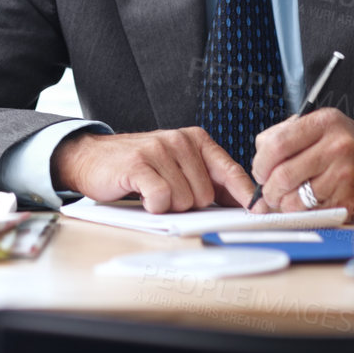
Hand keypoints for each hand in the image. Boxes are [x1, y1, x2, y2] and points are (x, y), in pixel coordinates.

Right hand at [52, 127, 257, 213]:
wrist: (92, 158)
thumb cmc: (139, 167)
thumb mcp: (178, 166)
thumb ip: (209, 180)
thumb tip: (244, 205)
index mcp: (196, 140)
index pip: (232, 172)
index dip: (246, 196)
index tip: (261, 212)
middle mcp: (180, 140)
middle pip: (205, 195)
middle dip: (187, 204)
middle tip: (166, 193)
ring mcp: (159, 150)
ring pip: (184, 200)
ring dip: (167, 206)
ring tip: (151, 192)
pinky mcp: (139, 164)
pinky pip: (161, 198)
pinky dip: (153, 206)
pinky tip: (143, 196)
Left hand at [249, 107, 353, 215]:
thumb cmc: (344, 145)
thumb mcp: (319, 128)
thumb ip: (284, 136)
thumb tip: (259, 163)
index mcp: (325, 122)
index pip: (277, 144)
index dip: (261, 163)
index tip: (260, 171)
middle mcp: (338, 146)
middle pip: (283, 175)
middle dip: (269, 189)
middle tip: (270, 192)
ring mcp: (346, 175)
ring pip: (295, 199)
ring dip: (285, 204)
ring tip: (289, 198)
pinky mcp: (350, 200)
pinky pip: (312, 214)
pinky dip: (304, 214)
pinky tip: (310, 204)